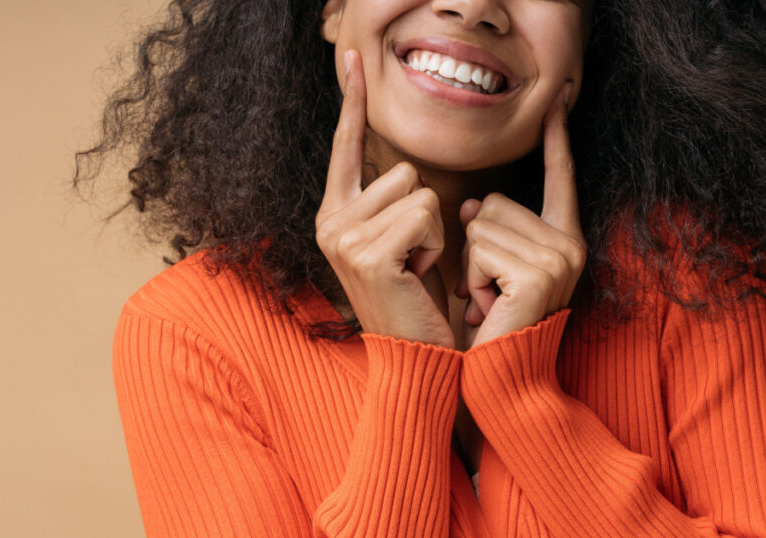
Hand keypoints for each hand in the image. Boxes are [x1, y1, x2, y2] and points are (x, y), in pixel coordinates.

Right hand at [315, 50, 452, 347]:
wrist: (415, 353)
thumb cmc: (416, 296)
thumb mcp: (401, 240)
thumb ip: (392, 201)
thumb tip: (405, 166)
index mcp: (336, 214)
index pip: (347, 147)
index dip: (351, 102)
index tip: (352, 58)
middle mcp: (330, 222)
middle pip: (402, 169)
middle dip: (424, 210)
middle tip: (413, 256)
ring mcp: (343, 238)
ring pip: (418, 189)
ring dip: (433, 228)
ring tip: (415, 265)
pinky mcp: (367, 253)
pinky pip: (425, 212)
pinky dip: (435, 243)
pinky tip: (416, 273)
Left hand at [456, 82, 585, 348]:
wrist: (499, 381)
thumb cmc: (491, 328)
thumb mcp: (489, 269)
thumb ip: (488, 228)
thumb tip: (470, 201)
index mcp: (564, 239)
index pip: (560, 178)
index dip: (557, 139)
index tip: (558, 97)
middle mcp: (571, 245)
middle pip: (494, 202)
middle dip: (475, 245)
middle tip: (490, 291)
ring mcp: (560, 258)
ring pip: (481, 223)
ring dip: (471, 265)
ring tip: (489, 302)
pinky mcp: (540, 273)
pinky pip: (479, 247)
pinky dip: (472, 279)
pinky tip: (489, 307)